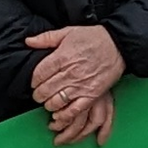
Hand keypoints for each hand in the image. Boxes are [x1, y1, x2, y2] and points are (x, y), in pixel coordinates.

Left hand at [27, 22, 125, 145]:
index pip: (38, 74)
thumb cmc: (93, 37)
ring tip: (49, 102)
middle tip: (39, 94)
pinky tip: (59, 114)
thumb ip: (46, 38)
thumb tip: (28, 41)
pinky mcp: (91, 95)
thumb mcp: (68, 32)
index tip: (35, 82)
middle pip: (45, 90)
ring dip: (48, 105)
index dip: (33, 81)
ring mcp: (81, 86)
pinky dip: (63, 115)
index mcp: (62, 56)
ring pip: (56, 102)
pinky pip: (74, 111)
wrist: (118, 44)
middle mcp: (70, 72)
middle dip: (38, 95)